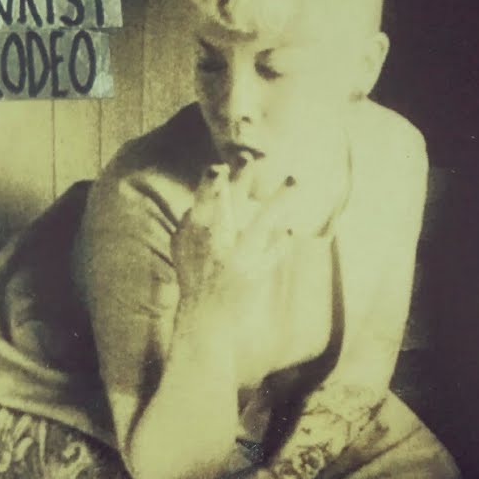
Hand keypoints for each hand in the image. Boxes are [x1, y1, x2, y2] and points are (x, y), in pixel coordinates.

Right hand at [171, 157, 296, 302]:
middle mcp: (214, 244)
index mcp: (194, 233)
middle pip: (228, 206)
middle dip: (238, 182)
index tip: (218, 167)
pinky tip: (289, 230)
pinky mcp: (253, 275)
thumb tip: (206, 189)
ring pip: (259, 224)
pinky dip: (282, 242)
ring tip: (294, 180)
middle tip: (249, 157)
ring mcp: (235, 259)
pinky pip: (272, 253)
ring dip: (278, 201)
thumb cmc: (194, 277)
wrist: (203, 321)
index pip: (201, 203)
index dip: (209, 185)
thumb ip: (191, 219)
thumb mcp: (183, 247)